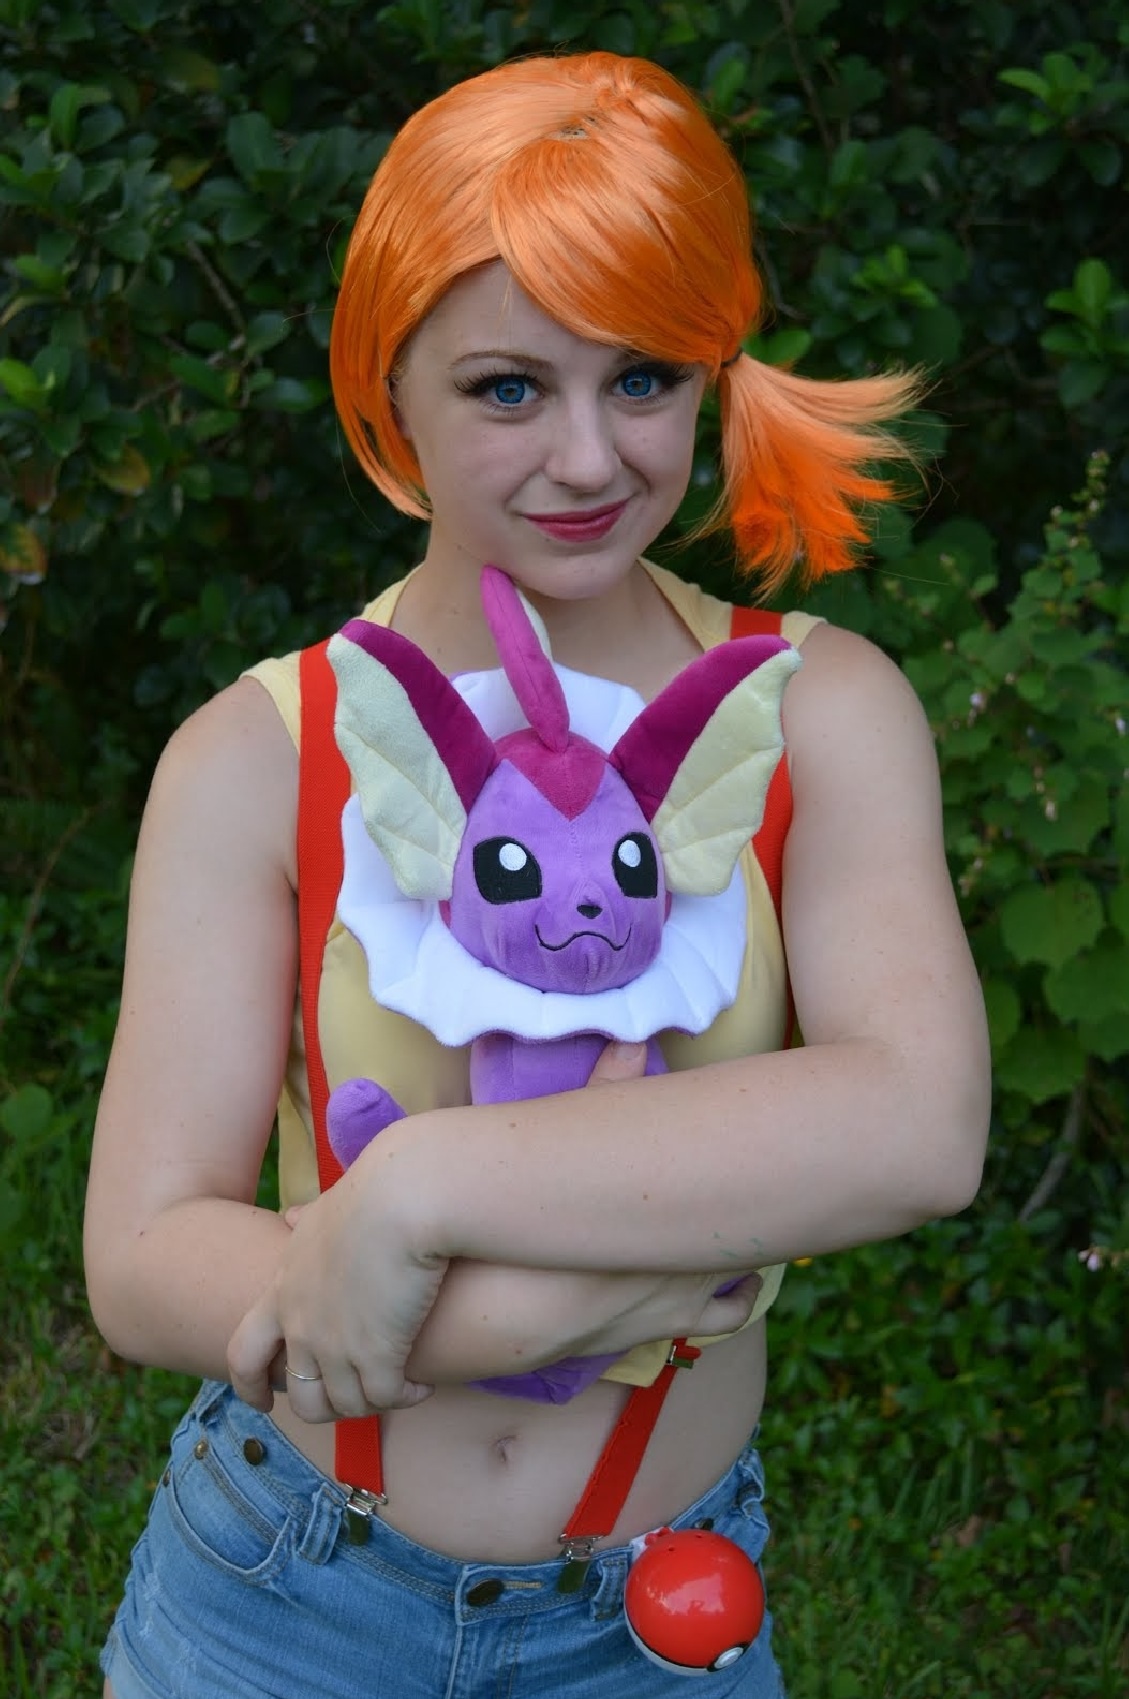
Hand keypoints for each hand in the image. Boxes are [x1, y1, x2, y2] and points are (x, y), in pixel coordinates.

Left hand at [227, 1157, 446, 1420]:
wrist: (403, 1197)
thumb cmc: (371, 1194)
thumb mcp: (324, 1208)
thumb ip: (304, 1221)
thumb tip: (290, 1216)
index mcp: (282, 1290)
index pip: (243, 1354)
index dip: (248, 1384)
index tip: (263, 1401)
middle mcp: (302, 1325)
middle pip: (299, 1396)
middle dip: (324, 1408)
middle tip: (351, 1401)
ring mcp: (336, 1344)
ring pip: (345, 1405)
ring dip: (371, 1404)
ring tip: (396, 1388)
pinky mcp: (378, 1353)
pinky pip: (386, 1397)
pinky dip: (405, 1396)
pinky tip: (421, 1383)